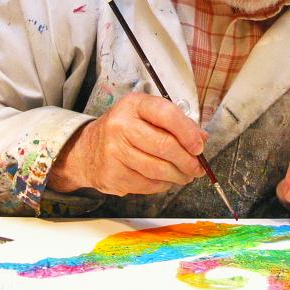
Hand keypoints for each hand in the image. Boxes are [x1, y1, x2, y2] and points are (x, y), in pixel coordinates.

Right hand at [48, 93, 205, 195]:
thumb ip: (175, 124)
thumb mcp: (146, 116)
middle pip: (164, 145)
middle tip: (197, 168)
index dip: (188, 132)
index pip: (167, 114)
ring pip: (158, 169)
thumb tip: (202, 138)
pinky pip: (148, 184)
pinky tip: (166, 180)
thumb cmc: (124, 130)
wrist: (87, 150)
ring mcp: (115, 151)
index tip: (199, 147)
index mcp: (134, 105)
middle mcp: (121, 125)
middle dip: (187, 160)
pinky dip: (163, 185)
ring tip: (185, 176)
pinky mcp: (113, 174)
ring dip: (178, 176)